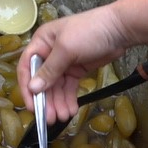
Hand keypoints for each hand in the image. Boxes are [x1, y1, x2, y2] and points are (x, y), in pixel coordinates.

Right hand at [19, 4, 130, 121]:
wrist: (120, 29)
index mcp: (41, 42)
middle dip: (46, 100)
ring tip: (63, 117)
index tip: (32, 106)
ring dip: (58, 102)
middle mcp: (49, 53)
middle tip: (51, 118)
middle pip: (42, 81)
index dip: (27, 87)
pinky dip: (69, 99)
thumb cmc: (89, 31)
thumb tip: (33, 88)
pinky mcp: (77, 70)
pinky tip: (71, 110)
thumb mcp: (66, 49)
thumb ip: (49, 70)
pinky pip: (68, 87)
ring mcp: (64, 62)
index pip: (27, 67)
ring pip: (56, 87)